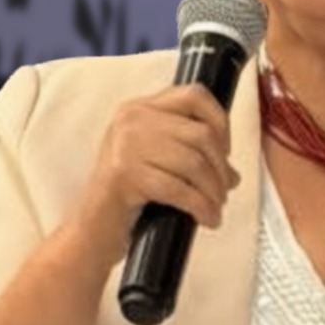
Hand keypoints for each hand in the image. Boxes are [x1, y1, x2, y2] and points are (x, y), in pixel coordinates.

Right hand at [71, 84, 239, 258]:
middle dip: (220, 167)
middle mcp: (131, 119)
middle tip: (225, 190)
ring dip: (213, 190)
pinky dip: (201, 206)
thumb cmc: (127, 196)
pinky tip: (207, 218)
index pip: (194, 95)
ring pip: (193, 163)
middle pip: (200, 134)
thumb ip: (187, 151)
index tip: (226, 150)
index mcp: (140, 108)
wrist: (92, 229)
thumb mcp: (154, 161)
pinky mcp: (124, 174)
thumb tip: (232, 172)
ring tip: (216, 207)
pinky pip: (179, 188)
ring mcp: (125, 145)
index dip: (220, 121)